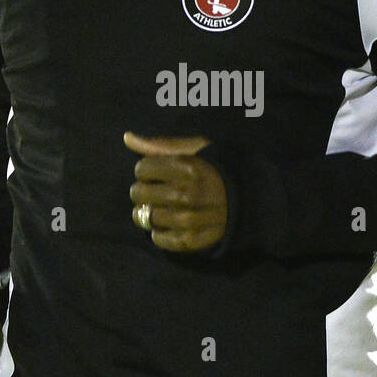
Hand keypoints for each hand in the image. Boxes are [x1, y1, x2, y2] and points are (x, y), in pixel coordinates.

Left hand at [124, 130, 227, 253]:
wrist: (249, 201)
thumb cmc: (217, 171)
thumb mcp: (195, 150)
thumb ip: (160, 144)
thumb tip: (127, 137)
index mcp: (186, 168)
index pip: (142, 168)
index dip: (146, 170)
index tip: (156, 174)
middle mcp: (185, 194)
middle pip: (138, 193)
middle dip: (143, 191)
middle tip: (157, 192)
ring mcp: (187, 219)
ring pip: (145, 216)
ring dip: (148, 212)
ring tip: (162, 208)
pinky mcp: (190, 240)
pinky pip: (158, 239)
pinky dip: (159, 233)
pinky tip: (168, 224)